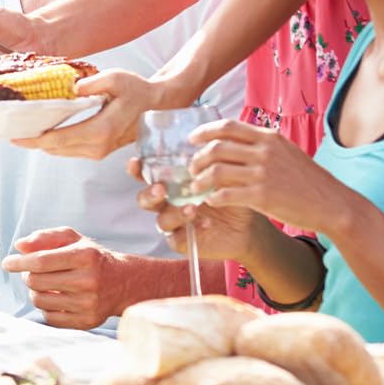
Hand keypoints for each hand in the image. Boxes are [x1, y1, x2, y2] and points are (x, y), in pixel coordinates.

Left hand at [1, 228, 129, 330]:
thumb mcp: (73, 239)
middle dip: (28, 275)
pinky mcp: (87, 322)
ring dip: (35, 291)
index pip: (42, 261)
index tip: (8, 263)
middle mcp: (88, 281)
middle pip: (37, 282)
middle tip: (33, 272)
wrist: (123, 283)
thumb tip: (19, 246)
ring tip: (45, 284)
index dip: (20, 262)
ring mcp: (88, 304)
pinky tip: (55, 297)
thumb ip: (45, 237)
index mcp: (85, 256)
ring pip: (40, 300)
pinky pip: (50, 317)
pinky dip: (46, 307)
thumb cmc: (92, 258)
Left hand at [13, 68, 158, 158]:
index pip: (59, 139)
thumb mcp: (116, 78)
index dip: (35, 138)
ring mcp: (98, 151)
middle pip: (55, 149)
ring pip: (60, 152)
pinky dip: (53, 143)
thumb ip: (93, 82)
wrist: (155, 106)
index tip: (15, 135)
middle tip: (9, 132)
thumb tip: (71, 88)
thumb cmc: (136, 90)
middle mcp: (98, 146)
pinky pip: (69, 150)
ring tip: (20, 132)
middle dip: (31, 142)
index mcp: (101, 130)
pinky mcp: (98, 151)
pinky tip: (41, 133)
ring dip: (40, 144)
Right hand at [131, 156, 269, 264]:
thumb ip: (212, 160)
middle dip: (149, 194)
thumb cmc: (231, 193)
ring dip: (174, 213)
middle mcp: (167, 202)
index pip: (146, 175)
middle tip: (161, 189)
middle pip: (145, 200)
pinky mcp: (182, 241)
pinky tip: (206, 223)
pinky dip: (189, 230)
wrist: (247, 225)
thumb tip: (210, 142)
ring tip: (193, 208)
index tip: (135, 162)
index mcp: (170, 182)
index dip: (136, 170)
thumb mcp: (223, 172)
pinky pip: (176, 239)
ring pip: (161, 221)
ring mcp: (174, 223)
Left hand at [184, 119, 353, 236]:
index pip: (227, 127)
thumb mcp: (287, 152)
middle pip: (216, 148)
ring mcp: (263, 174)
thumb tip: (234, 140)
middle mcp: (264, 152)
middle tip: (191, 169)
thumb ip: (262, 144)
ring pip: (216, 171)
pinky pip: (226, 194)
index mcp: (269, 137)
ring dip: (200, 180)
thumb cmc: (308, 180)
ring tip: (196, 187)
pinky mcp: (262, 197)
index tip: (192, 140)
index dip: (205, 131)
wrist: (332, 204)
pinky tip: (211, 200)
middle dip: (197, 158)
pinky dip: (213, 197)